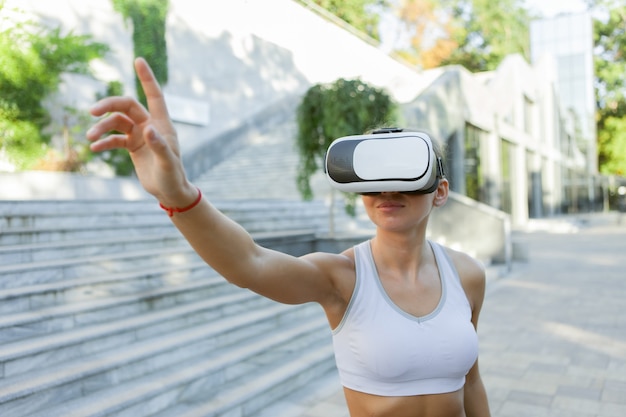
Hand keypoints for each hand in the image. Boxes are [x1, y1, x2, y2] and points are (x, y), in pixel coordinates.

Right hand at [87, 57, 195, 206]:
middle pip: (126, 106)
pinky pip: (115, 139)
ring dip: (102, 128)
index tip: (138, 59)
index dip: (147, 78)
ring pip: (117, 122)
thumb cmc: (173, 177)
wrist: (169, 192)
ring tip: (89, 137)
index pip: (154, 96)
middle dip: (109, 106)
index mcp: (162, 124)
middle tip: (92, 112)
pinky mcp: (133, 146)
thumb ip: (159, 146)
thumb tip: (148, 128)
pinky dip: (104, 142)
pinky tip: (94, 148)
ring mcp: (140, 135)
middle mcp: (150, 126)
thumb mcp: (167, 163)